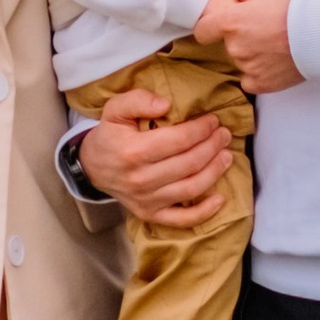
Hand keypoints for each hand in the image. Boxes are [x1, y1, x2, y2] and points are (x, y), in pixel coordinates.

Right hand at [79, 89, 233, 227]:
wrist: (92, 167)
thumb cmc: (110, 135)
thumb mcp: (114, 109)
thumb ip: (138, 100)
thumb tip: (166, 105)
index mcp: (134, 151)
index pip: (179, 140)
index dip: (202, 129)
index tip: (213, 120)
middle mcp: (141, 179)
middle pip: (189, 163)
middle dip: (213, 146)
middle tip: (224, 135)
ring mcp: (146, 200)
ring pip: (191, 188)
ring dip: (215, 171)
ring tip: (227, 155)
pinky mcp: (150, 214)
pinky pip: (182, 219)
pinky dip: (204, 212)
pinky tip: (220, 199)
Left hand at [199, 0, 301, 92]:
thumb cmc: (293, 10)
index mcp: (230, 23)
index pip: (203, 31)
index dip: (210, 28)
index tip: (222, 26)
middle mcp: (234, 47)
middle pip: (227, 45)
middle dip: (241, 40)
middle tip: (263, 32)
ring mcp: (247, 68)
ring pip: (241, 62)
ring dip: (252, 56)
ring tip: (275, 47)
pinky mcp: (260, 84)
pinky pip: (251, 80)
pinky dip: (259, 74)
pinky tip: (275, 64)